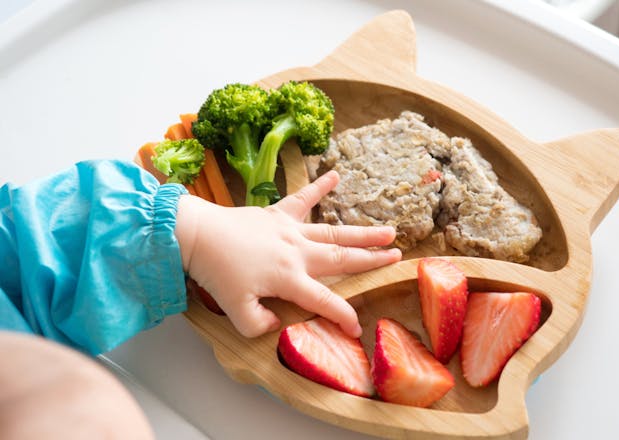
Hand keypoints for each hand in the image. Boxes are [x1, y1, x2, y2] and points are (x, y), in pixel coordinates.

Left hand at [175, 171, 400, 337]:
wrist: (196, 235)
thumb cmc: (216, 274)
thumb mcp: (235, 311)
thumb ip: (258, 325)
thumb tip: (276, 323)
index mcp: (290, 279)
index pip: (325, 302)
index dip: (343, 317)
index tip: (356, 328)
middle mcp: (298, 253)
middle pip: (342, 259)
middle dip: (372, 260)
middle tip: (396, 257)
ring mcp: (290, 230)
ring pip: (334, 232)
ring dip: (361, 233)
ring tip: (388, 231)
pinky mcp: (277, 214)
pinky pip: (301, 198)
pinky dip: (319, 187)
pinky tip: (336, 175)